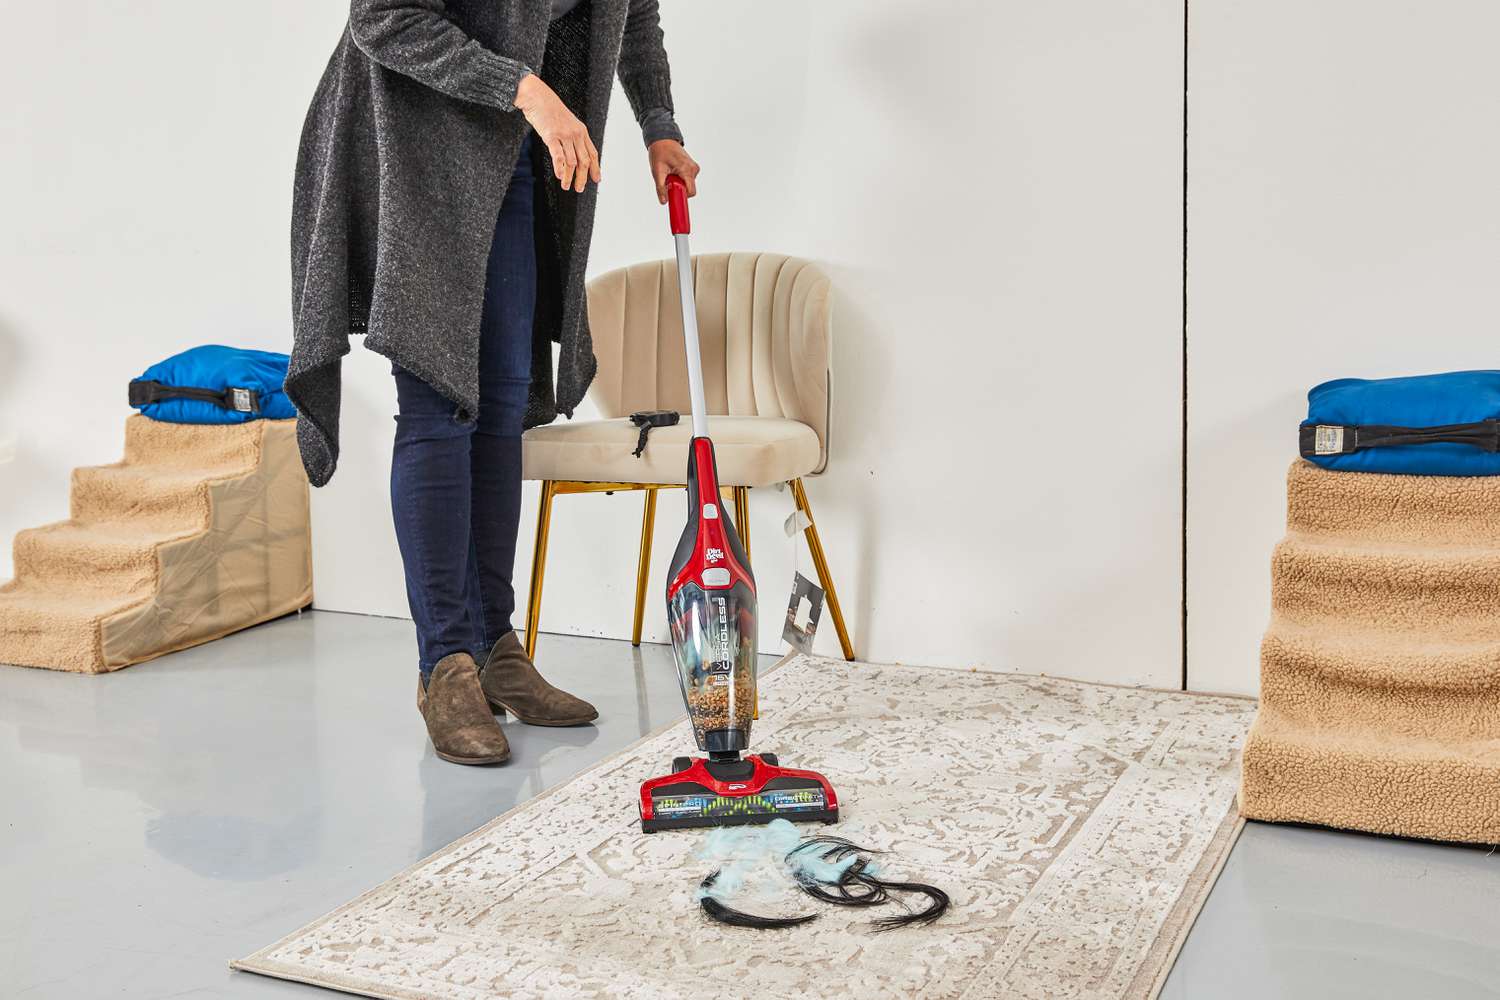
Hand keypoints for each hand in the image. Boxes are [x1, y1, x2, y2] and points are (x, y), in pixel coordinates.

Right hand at [515, 73, 599, 192]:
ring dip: (570, 177)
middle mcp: (575, 133)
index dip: (596, 168)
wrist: (537, 96)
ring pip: (572, 162)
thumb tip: (575, 152)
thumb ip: (573, 136)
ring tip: (566, 186)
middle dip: (583, 178)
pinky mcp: (551, 136)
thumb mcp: (568, 122)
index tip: (596, 180)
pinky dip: (560, 168)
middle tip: (579, 189)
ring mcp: (564, 135)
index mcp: (581, 131)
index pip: (593, 153)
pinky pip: (559, 156)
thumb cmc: (550, 110)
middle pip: (584, 161)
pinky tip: (560, 176)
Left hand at [648, 140, 699, 203]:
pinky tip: (673, 170)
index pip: (691, 192)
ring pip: (688, 184)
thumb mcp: (657, 172)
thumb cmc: (660, 153)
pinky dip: (680, 178)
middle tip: (668, 180)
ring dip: (679, 183)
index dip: (682, 196)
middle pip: (689, 189)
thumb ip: (661, 188)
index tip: (674, 195)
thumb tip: (664, 202)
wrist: (663, 140)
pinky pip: (688, 179)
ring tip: (670, 173)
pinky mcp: (693, 167)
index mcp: (687, 170)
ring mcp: (694, 168)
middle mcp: (694, 169)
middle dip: (678, 188)